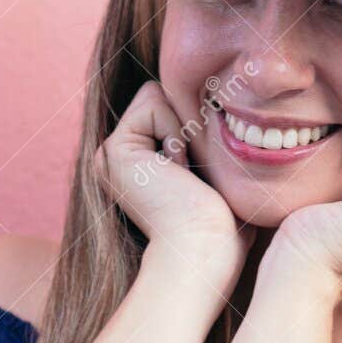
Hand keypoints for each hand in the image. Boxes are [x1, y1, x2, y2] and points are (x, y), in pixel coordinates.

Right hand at [94, 80, 253, 283]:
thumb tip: (229, 115)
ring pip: (158, 94)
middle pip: (164, 95)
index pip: (173, 105)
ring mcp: (112, 154)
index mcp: (139, 165)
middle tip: (192, 174)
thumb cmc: (224, 226)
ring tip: (184, 173)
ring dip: (184, 130)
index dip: (197, 127)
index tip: (200, 175)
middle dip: (190, 125)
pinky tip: (176, 170)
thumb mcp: (218, 178)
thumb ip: (206, 145)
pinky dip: (176, 131)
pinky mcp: (114, 150)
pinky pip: (154, 101)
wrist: (205, 249)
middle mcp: (119, 158)